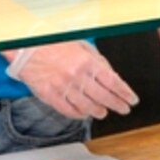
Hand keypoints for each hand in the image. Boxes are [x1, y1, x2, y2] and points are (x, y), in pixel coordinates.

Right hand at [4, 41, 137, 119]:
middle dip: (117, 105)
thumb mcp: (82, 46)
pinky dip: (79, 114)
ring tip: (103, 112)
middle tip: (123, 109)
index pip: (113, 82)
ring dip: (98, 112)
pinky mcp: (50, 95)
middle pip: (104, 97)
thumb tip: (112, 76)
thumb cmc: (54, 45)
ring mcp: (63, 87)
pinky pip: (68, 110)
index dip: (125, 94)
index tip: (131, 100)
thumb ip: (98, 61)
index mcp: (87, 62)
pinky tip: (84, 114)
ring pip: (87, 106)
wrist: (28, 47)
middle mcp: (77, 76)